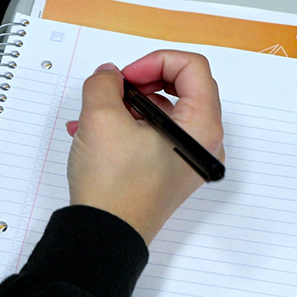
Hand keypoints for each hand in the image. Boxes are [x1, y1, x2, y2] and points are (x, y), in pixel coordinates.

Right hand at [65, 50, 224, 244]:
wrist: (105, 235)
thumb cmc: (114, 188)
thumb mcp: (101, 117)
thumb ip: (105, 83)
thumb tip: (109, 76)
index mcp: (201, 127)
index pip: (192, 68)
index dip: (156, 61)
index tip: (127, 76)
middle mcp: (203, 144)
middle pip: (182, 88)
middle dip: (142, 82)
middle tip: (115, 89)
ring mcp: (187, 159)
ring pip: (164, 112)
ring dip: (129, 105)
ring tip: (95, 114)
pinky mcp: (170, 172)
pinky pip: (155, 135)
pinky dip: (128, 126)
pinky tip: (93, 132)